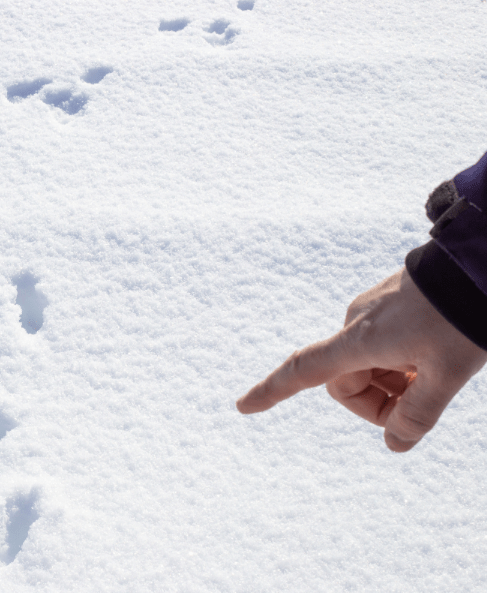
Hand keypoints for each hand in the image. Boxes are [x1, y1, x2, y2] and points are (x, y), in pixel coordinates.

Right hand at [236, 268, 486, 451]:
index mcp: (359, 341)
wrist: (478, 263)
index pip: (304, 371)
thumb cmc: (461, 318)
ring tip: (437, 373)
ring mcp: (370, 312)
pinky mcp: (387, 303)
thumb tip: (395, 443)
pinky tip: (434, 354)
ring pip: (369, 364)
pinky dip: (403, 361)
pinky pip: (382, 344)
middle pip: (348, 381)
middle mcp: (355, 325)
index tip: (244, 406)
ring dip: (396, 381)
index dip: (272, 391)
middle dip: (380, 401)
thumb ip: (418, 414)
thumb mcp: (447, 374)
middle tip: (422, 403)